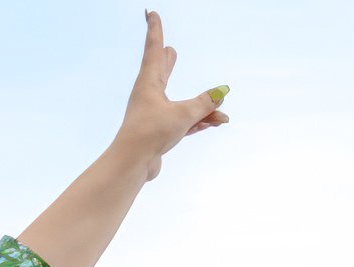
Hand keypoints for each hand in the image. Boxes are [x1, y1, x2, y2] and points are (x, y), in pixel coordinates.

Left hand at [116, 11, 229, 181]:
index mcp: (148, 84)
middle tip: (168, 49)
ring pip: (179, 102)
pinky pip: (184, 122)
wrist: (132, 165)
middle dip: (166, 62)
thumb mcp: (183, 114)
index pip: (153, 49)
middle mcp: (148, 97)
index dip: (155, 30)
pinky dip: (200, 121)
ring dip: (199, 102)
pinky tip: (217, 121)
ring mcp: (153, 116)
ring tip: (213, 98)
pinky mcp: (159, 133)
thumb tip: (222, 93)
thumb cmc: (151, 133)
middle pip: (160, 73)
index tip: (150, 13)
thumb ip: (205, 103)